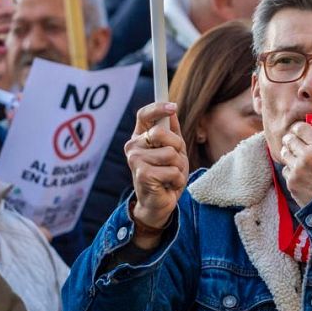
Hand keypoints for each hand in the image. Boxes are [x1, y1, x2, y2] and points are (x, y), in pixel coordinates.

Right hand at [125, 103, 186, 245]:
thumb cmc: (166, 175)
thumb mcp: (173, 150)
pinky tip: (168, 185)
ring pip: (170, 153)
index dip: (158, 108)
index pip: (144, 115)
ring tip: (170, 175)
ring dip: (178, 167)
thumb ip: (172, 131)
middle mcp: (133, 146)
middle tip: (174, 161)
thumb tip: (172, 109)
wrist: (159, 204)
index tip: (173, 106)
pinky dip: (177, 179)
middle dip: (176, 146)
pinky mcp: (142, 175)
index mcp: (140, 137)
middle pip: (161, 132)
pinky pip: (172, 170)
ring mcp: (135, 160)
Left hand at [278, 119, 311, 205]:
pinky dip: (293, 171)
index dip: (301, 129)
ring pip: (285, 154)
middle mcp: (307, 156)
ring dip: (291, 155)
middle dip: (293, 140)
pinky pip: (286, 170)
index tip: (303, 132)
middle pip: (289, 139)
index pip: (300, 127)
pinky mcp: (292, 183)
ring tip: (302, 161)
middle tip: (299, 145)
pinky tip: (304, 176)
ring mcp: (297, 170)